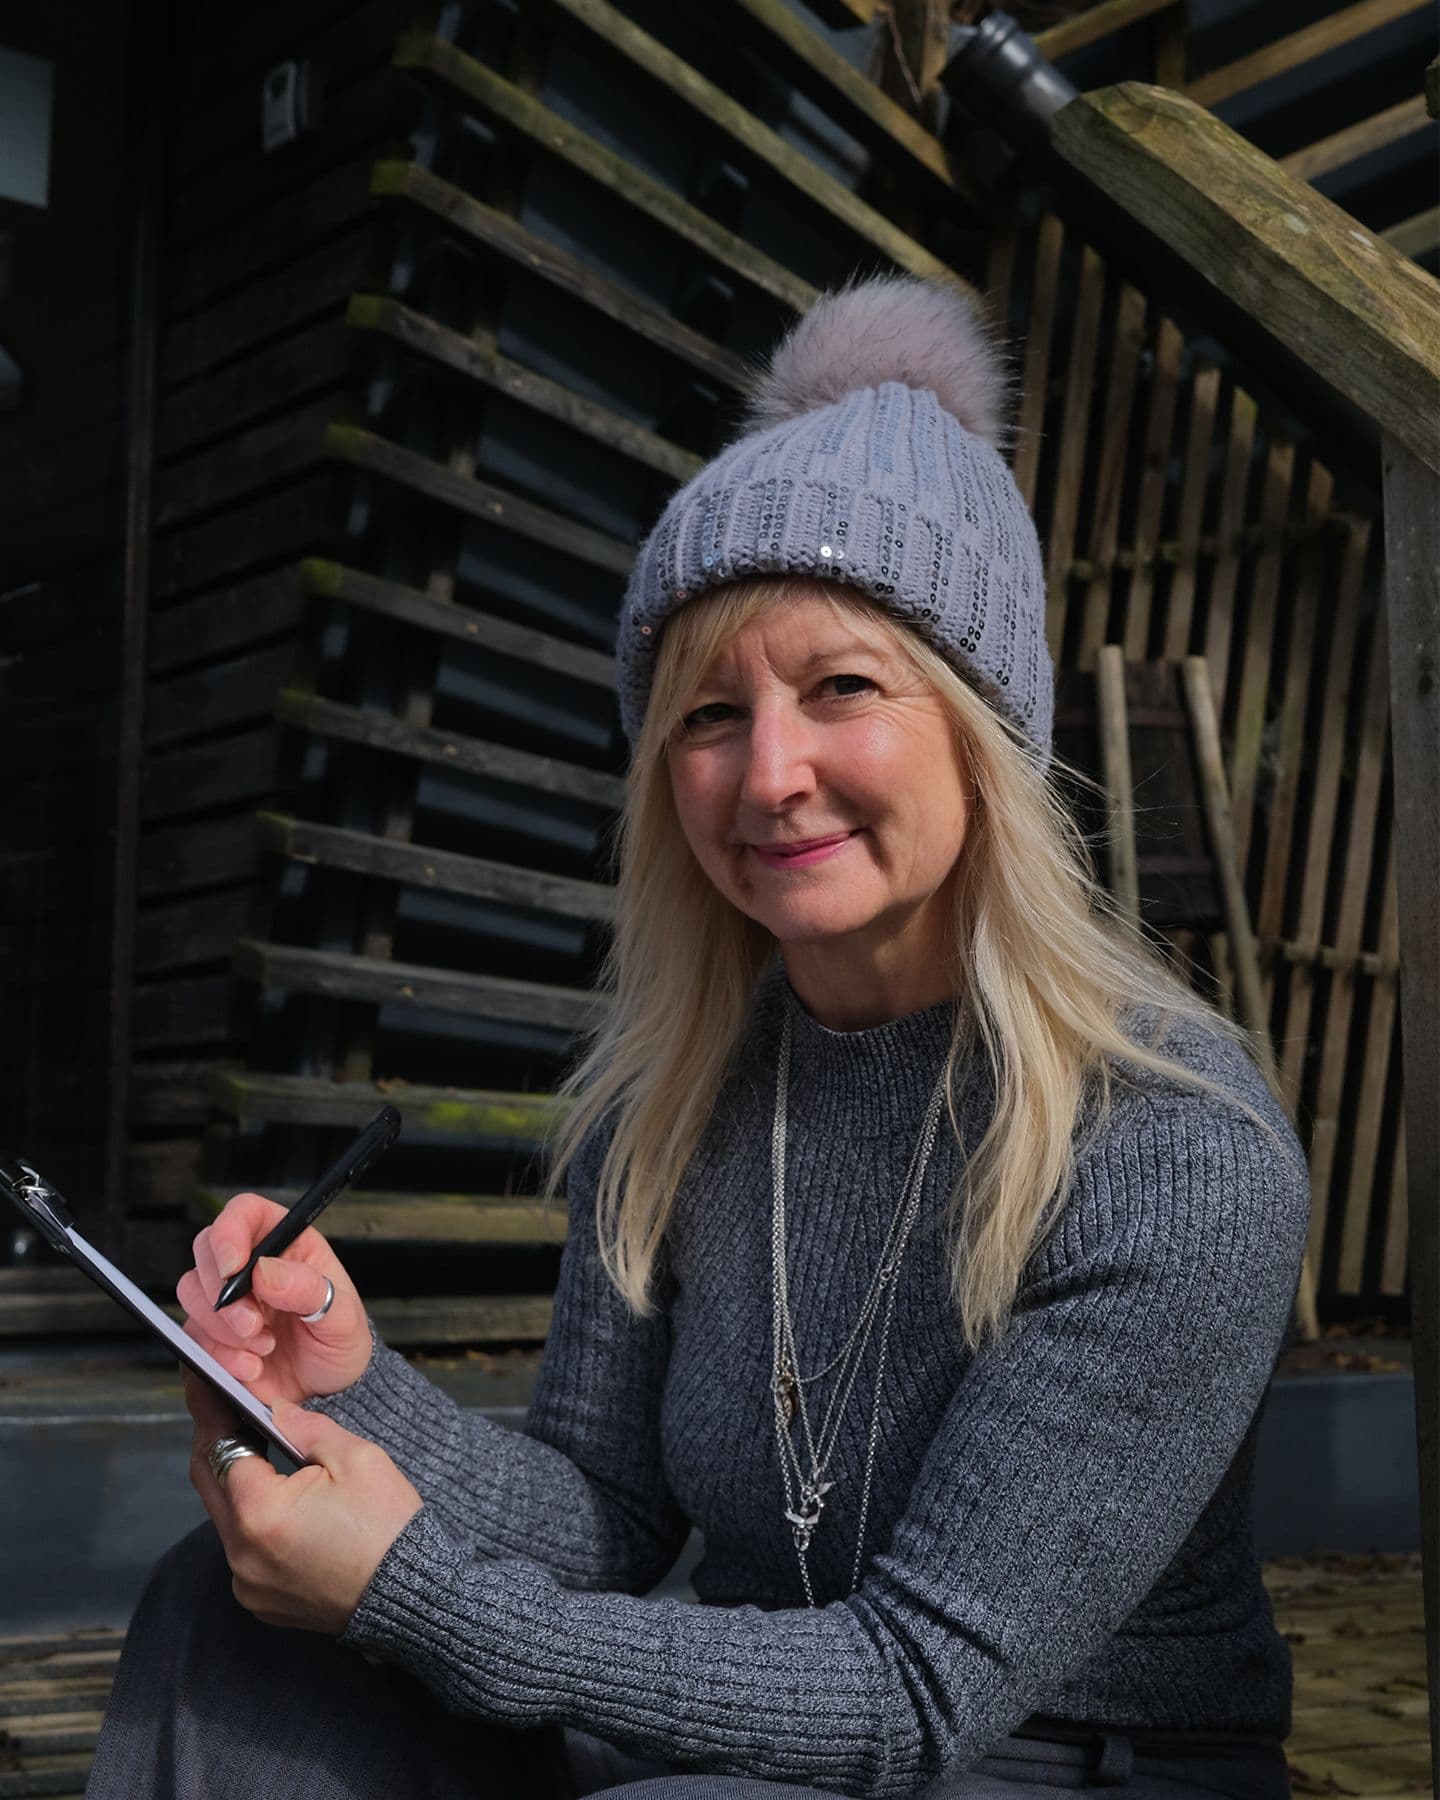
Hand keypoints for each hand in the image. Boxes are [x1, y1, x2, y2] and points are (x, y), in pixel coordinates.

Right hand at [178, 1192, 371, 1405]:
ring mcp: (228, 1299)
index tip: (233, 1266)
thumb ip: (310, 1290)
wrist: (325, 1392)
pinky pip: (193, 1335)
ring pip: (191, 1290)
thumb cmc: (339, 1342)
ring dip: (223, 1326)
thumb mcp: (342, 1317)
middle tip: (254, 1325)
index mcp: (287, 1244)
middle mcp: (251, 1265)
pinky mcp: (212, 1333)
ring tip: (264, 1346)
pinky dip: (220, 1355)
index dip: (230, 1231)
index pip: (246, 1212)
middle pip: (206, 1248)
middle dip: (223, 1291)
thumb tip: (267, 1270)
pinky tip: (253, 1366)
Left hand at [185, 1373, 421, 1634]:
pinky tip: (281, 1504)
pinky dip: (253, 1522)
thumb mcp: (357, 1458)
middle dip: (217, 1441)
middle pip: (210, 1483)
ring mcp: (247, 1583)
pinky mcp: (259, 1600)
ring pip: (225, 1518)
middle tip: (227, 1409)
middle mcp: (241, 1553)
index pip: (220, 1448)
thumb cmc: (388, 1527)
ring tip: (260, 1453)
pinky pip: (243, 1550)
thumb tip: (275, 1409)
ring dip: (237, 1484)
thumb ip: (306, 1428)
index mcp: (260, 1512)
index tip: (207, 1385)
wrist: (409, 1594)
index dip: (215, 1412)